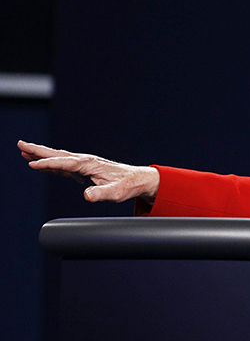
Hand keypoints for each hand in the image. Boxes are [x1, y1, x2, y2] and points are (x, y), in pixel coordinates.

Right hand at [18, 141, 159, 203]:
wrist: (137, 180)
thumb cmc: (127, 186)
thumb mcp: (115, 193)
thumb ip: (100, 194)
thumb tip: (86, 196)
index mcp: (89, 164)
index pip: (65, 163)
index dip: (48, 164)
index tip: (32, 164)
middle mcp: (85, 161)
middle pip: (58, 155)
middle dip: (38, 150)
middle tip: (21, 145)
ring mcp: (84, 165)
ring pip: (59, 158)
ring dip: (42, 154)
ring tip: (24, 151)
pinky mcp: (84, 170)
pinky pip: (63, 165)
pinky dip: (50, 163)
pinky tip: (41, 164)